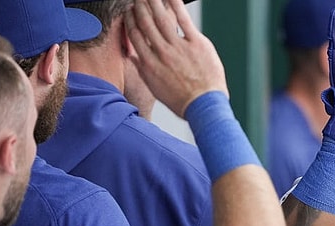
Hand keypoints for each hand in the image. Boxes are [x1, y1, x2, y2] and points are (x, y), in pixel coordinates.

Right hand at [125, 0, 227, 116]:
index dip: (130, 20)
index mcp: (150, 63)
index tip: (129, 11)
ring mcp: (179, 47)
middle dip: (139, 7)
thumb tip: (133, 58)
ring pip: (161, 18)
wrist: (204, 105)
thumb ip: (143, 70)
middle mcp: (162, 53)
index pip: (135, 35)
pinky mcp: (197, 44)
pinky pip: (184, 20)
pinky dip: (176, 5)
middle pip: (146, 23)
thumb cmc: (182, 101)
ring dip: (153, 2)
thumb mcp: (156, 88)